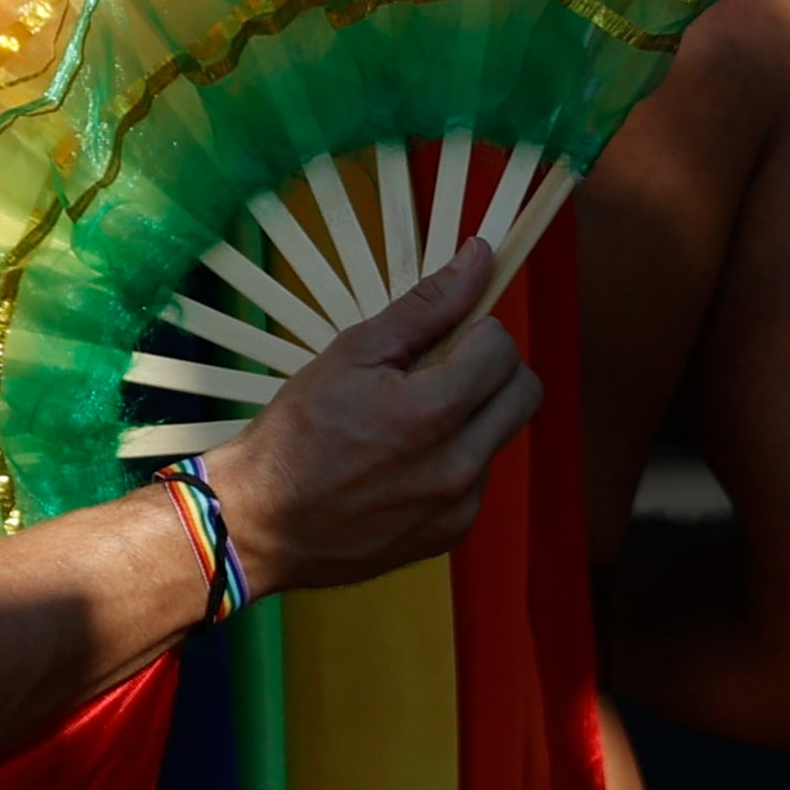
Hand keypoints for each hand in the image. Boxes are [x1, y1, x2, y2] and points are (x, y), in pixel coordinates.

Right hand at [194, 240, 540, 597]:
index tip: (444, 335)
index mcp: (432, 412)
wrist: (263, 522)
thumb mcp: (350, 353)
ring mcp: (459, 504)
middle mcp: (458, 465)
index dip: (475, 329)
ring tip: (406, 421)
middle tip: (440, 368)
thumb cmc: (296, 433)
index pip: (502, 348)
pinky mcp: (453, 531)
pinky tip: (401, 460)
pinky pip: (478, 476)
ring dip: (472, 414)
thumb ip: (424, 307)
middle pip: (525, 393)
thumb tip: (477, 259)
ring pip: (500, 433)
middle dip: (493, 367)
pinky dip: (454, 457)